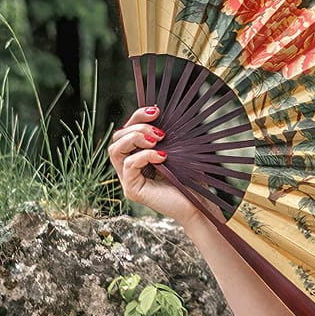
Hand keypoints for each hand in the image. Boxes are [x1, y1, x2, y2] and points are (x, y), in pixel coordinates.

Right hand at [108, 106, 198, 223]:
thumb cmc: (190, 180)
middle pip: (117, 138)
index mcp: (138, 156)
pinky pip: (129, 165)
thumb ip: (164, 136)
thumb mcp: (177, 151)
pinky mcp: (132, 190)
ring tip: (158, 140)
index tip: (155, 110)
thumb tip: (157, 111)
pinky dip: (144, 156)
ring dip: (135, 138)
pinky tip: (162, 156)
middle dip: (137, 127)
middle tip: (160, 132)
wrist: (199, 205)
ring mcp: (128, 179)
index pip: (127, 131)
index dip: (137, 117)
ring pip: (115, 150)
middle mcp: (129, 168)